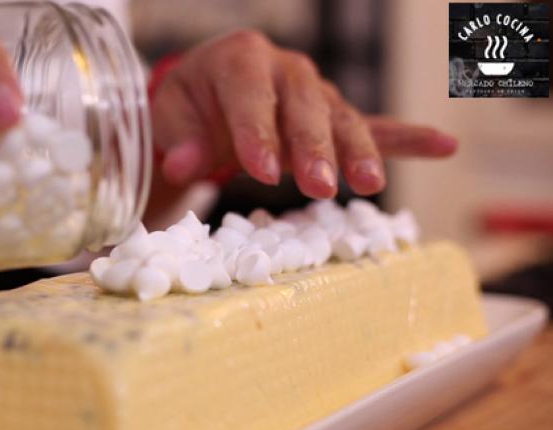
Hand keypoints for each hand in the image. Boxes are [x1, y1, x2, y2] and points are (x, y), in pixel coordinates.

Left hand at [151, 30, 457, 197]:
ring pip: (340, 119)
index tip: (264, 172)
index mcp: (241, 59)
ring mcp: (314, 91)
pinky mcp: (332, 116)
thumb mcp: (170, 116)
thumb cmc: (190, 103)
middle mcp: (285, 69)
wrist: (208, 92)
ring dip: (356, 151)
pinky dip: (406, 137)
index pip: (251, 97)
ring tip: (369, 183)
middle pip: (305, 107)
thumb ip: (180, 139)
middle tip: (320, 185)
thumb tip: (184, 165)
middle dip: (313, 147)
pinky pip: (373, 124)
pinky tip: (442, 146)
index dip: (258, 134)